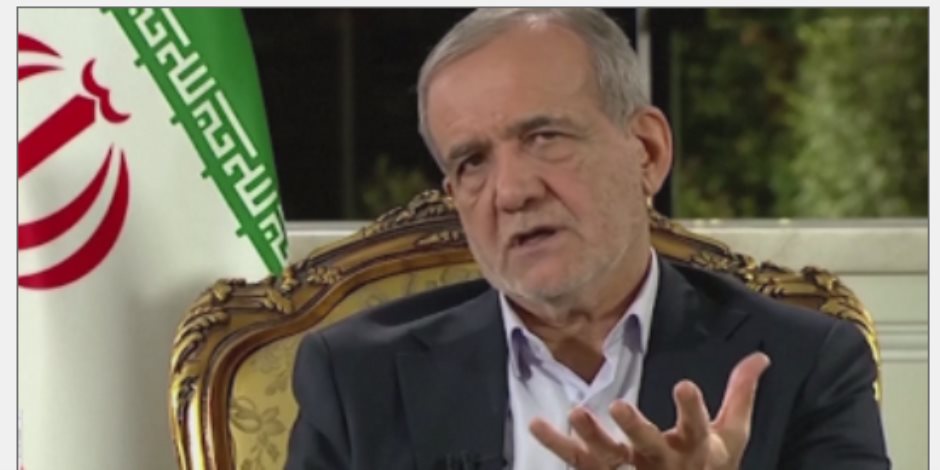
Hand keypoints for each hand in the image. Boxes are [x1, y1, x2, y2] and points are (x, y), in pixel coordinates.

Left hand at [529, 352, 770, 469]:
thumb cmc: (710, 467)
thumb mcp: (731, 435)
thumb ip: (740, 394)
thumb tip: (760, 356)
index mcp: (696, 450)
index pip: (697, 429)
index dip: (691, 409)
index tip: (683, 384)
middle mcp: (663, 465)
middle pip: (650, 448)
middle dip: (636, 428)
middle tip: (619, 406)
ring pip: (609, 458)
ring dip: (592, 437)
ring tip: (576, 413)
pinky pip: (577, 462)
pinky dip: (556, 444)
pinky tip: (537, 423)